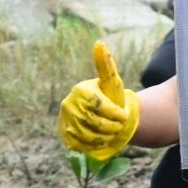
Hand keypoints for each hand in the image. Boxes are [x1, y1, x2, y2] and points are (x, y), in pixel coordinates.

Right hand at [58, 41, 139, 160]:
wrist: (106, 117)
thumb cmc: (112, 98)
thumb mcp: (113, 82)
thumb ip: (106, 65)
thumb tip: (99, 43)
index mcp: (81, 91)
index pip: (102, 108)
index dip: (116, 114)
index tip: (123, 114)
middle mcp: (68, 104)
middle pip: (96, 123)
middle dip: (112, 126)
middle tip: (118, 125)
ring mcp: (65, 120)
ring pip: (90, 136)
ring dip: (106, 136)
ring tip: (111, 131)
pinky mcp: (65, 135)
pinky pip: (82, 144)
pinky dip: (95, 144)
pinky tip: (101, 138)